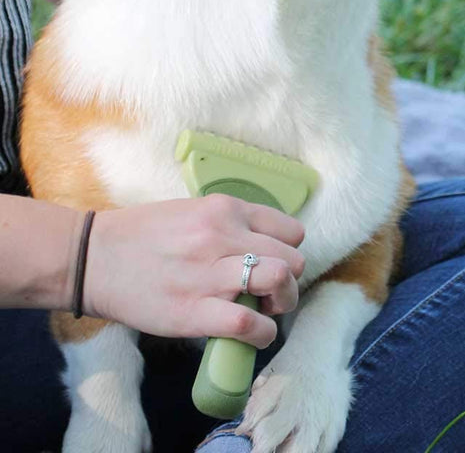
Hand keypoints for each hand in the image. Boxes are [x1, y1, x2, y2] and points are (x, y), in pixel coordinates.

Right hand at [82, 195, 304, 347]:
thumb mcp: (194, 211)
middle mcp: (222, 236)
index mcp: (225, 209)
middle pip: (293, 259)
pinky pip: (248, 323)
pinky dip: (262, 332)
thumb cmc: (142, 234)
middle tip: (272, 292)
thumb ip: (230, 224)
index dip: (290, 250)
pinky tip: (253, 333)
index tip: (275, 262)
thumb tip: (264, 246)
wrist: (92, 257)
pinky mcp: (192, 312)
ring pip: (280, 281)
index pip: (292, 230)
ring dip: (283, 303)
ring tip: (266, 310)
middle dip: (291, 280)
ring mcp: (208, 274)